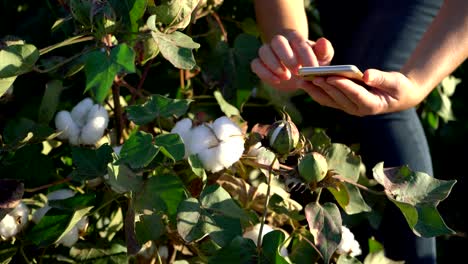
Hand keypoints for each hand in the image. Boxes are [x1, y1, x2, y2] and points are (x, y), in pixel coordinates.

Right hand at [250, 32, 333, 91]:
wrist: (298, 75)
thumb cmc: (311, 63)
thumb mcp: (322, 58)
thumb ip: (325, 50)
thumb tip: (322, 42)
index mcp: (295, 39)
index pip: (298, 41)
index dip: (305, 54)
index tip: (312, 68)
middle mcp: (279, 43)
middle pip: (277, 41)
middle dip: (286, 56)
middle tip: (297, 71)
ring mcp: (268, 52)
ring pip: (264, 51)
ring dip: (274, 64)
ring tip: (286, 77)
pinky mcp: (259, 64)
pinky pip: (256, 64)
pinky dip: (264, 73)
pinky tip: (277, 81)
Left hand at [302, 69, 426, 115]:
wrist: (399, 97)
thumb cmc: (398, 87)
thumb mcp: (395, 82)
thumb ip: (381, 78)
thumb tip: (366, 75)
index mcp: (371, 105)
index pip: (354, 95)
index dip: (342, 86)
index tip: (331, 77)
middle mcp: (358, 110)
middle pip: (338, 98)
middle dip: (325, 87)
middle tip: (312, 77)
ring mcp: (349, 109)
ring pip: (329, 101)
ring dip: (315, 91)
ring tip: (302, 80)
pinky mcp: (344, 105)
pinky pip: (327, 100)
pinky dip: (316, 91)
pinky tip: (306, 83)